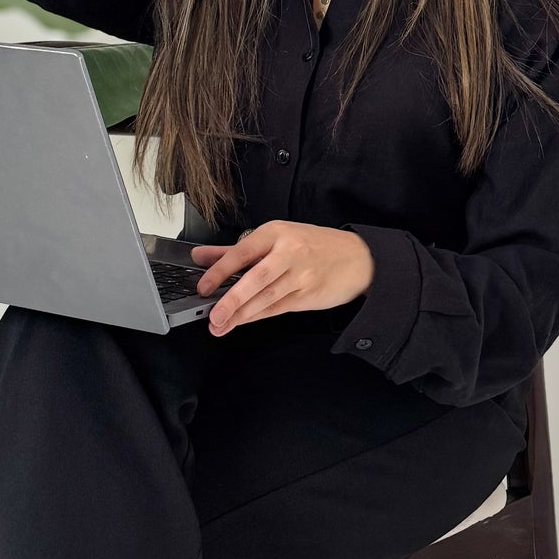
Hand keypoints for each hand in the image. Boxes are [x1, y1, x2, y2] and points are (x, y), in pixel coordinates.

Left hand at [194, 222, 375, 334]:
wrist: (358, 258)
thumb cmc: (313, 245)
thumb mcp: (275, 238)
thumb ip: (234, 250)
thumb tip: (200, 257)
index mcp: (276, 233)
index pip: (242, 253)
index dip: (220, 271)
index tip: (203, 287)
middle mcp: (289, 252)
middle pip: (256, 278)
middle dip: (232, 300)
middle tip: (213, 316)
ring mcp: (302, 275)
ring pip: (267, 297)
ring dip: (242, 314)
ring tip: (221, 325)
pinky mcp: (310, 295)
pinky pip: (279, 308)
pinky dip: (259, 316)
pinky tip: (243, 322)